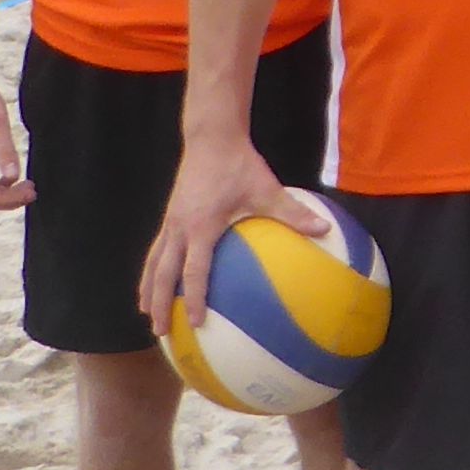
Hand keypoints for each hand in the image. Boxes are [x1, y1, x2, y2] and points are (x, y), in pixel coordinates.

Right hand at [139, 133, 319, 337]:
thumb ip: (293, 213)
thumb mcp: (268, 189)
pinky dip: (153, 269)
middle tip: (161, 332)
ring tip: (146, 313)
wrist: (211, 138)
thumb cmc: (240, 165)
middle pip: (163, 274)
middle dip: (160, 304)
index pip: (194, 272)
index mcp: (201, 227)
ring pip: (153, 263)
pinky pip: (157, 249)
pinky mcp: (171, 216)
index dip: (194, 299)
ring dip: (149, 289)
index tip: (196, 322)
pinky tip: (157, 280)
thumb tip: (324, 230)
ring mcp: (171, 222)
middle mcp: (179, 227)